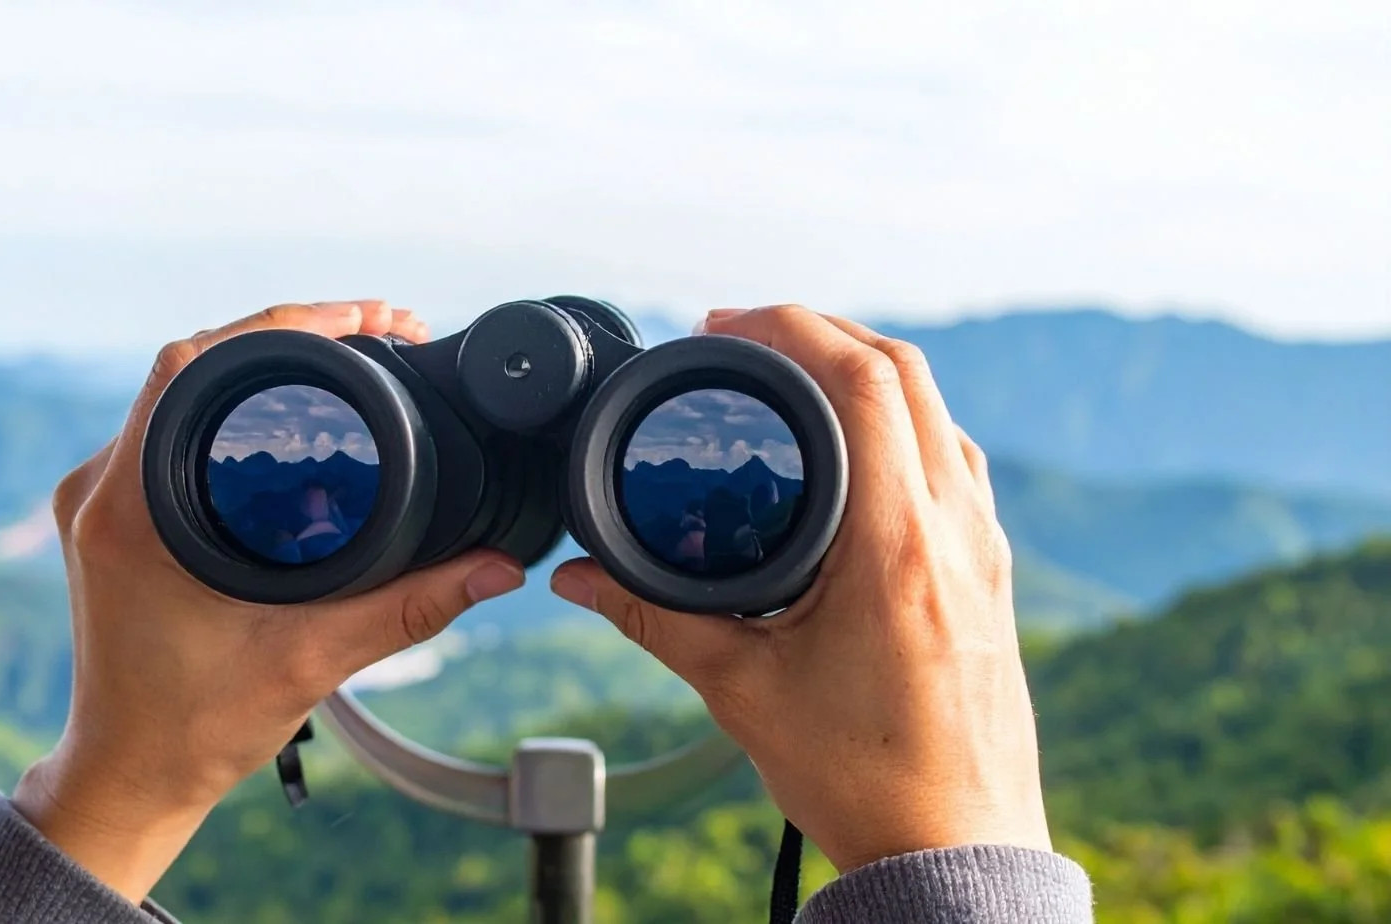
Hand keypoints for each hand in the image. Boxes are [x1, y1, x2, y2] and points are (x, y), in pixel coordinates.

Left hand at [14, 301, 525, 902]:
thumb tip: (499, 567)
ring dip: (258, 367)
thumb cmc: (194, 730)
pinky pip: (171, 431)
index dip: (284, 323)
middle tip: (377, 329)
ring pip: (180, 393)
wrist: (129, 778)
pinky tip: (290, 412)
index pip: (192, 363)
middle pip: (189, 363)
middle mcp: (100, 489)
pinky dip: (233, 408)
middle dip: (287, 333)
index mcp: (128, 510)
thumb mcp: (311, 662)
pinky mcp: (114, 517)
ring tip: (349, 356)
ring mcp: (101, 500)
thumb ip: (408, 607)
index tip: (363, 319)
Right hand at [550, 305, 1051, 873]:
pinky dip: (902, 421)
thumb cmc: (864, 780)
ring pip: (939, 410)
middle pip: (907, 370)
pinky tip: (852, 449)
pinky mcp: (992, 572)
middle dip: (823, 330)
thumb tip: (576, 581)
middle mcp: (957, 529)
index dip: (788, 326)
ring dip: (868, 369)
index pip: (862, 378)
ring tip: (790, 378)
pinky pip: (954, 458)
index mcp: (897, 545)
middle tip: (744, 339)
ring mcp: (986, 547)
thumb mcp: (742, 692)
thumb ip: (655, 618)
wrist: (957, 852)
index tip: (721, 325)